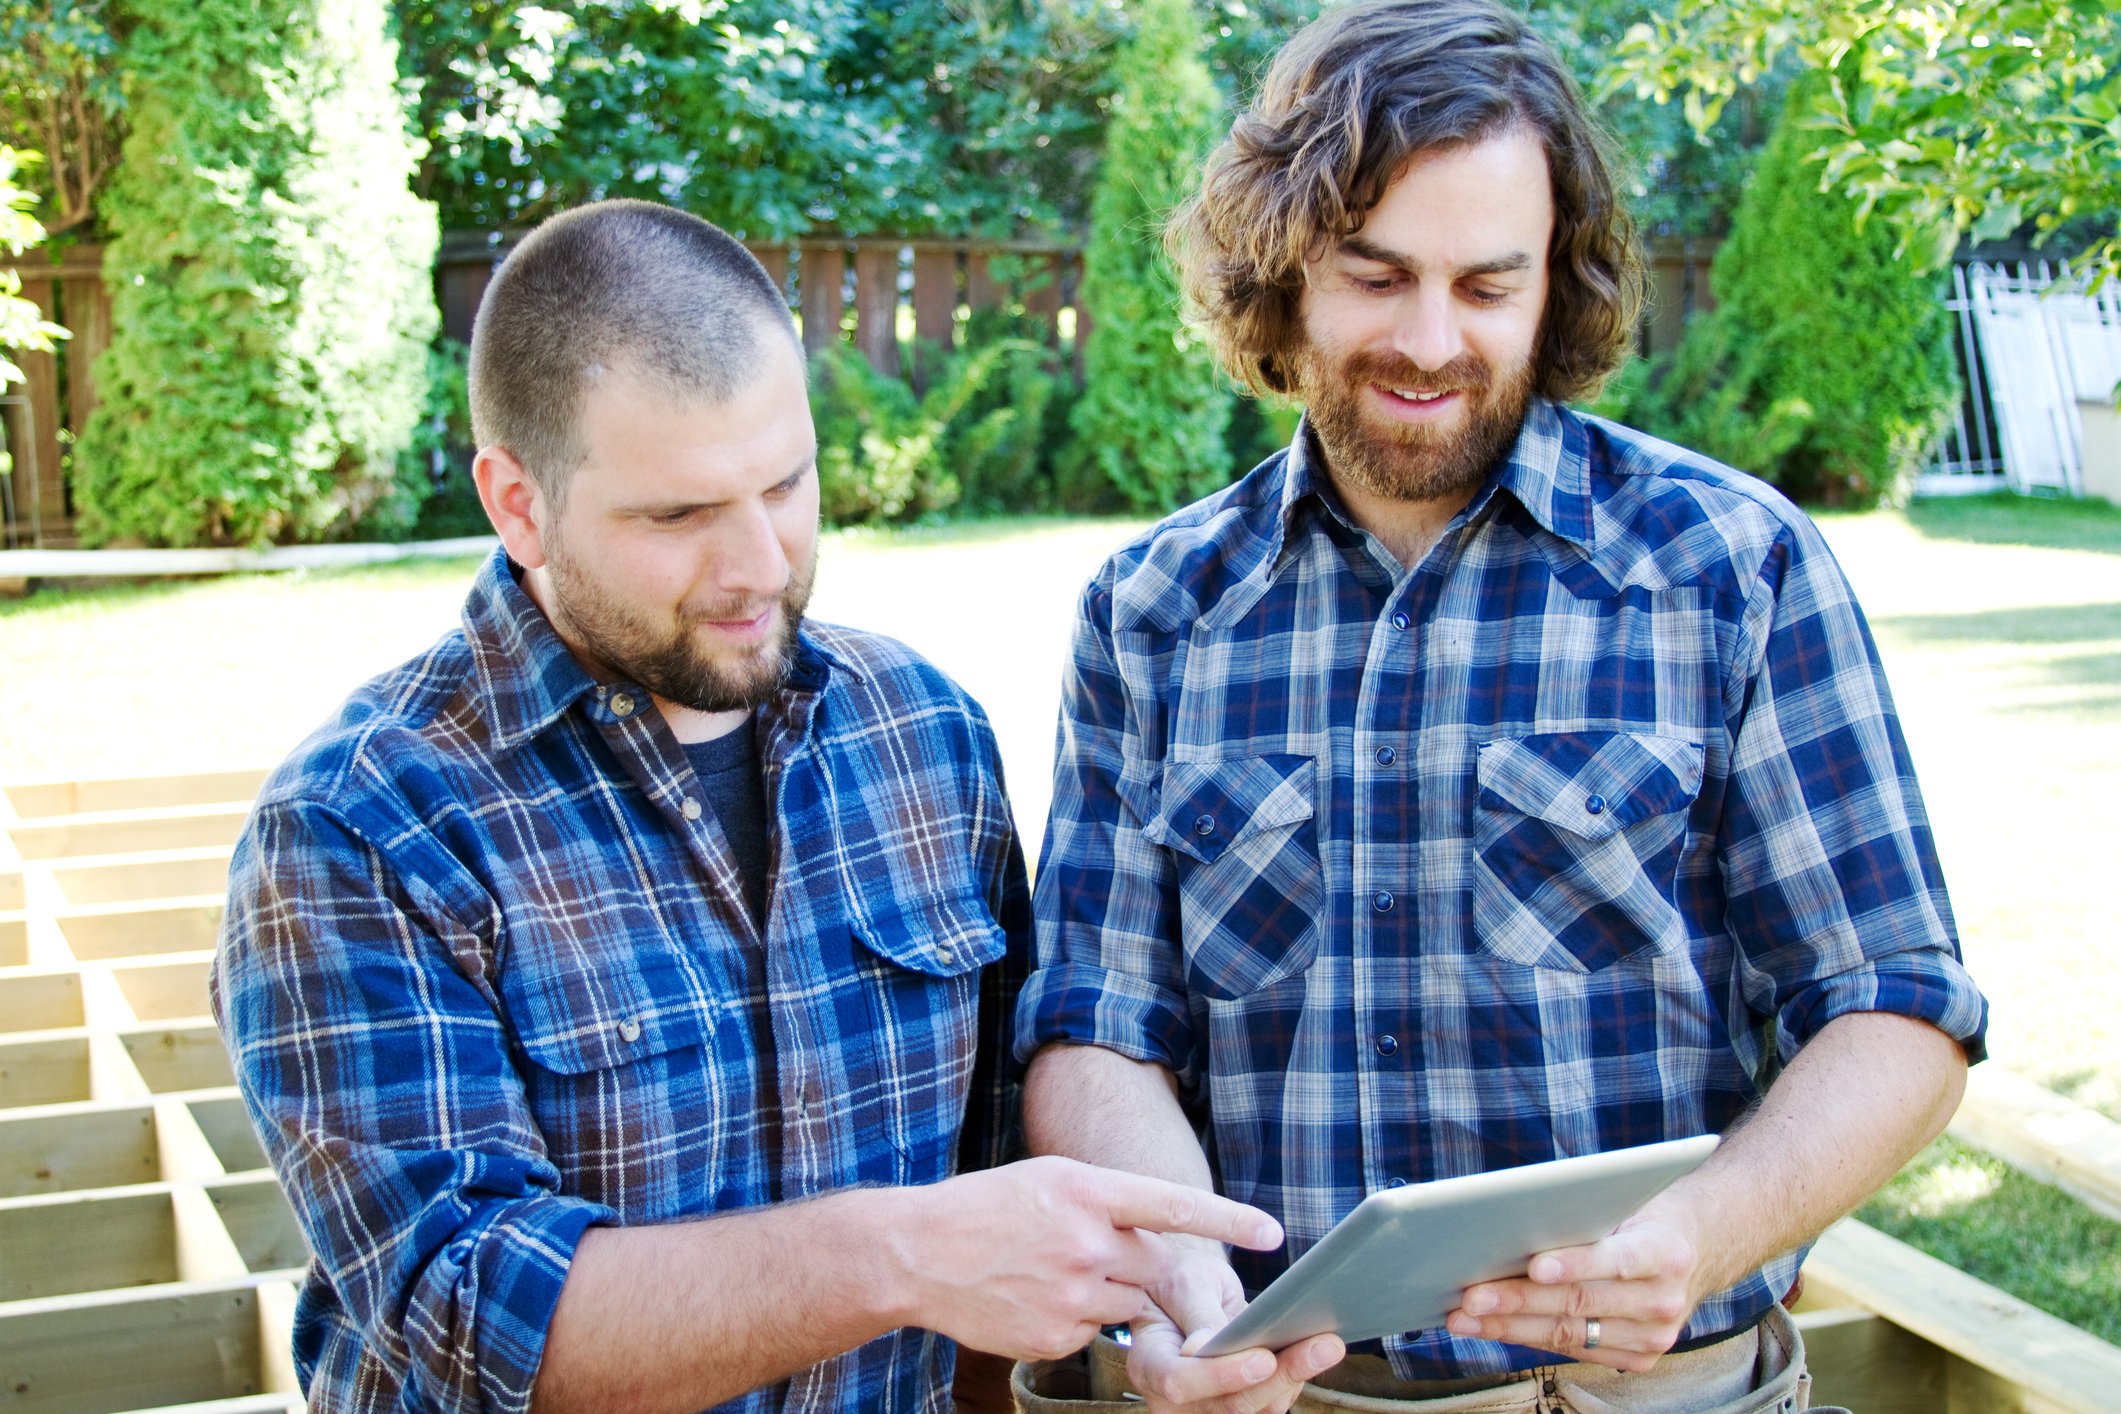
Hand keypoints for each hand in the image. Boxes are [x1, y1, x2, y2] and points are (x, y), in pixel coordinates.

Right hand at [898, 1156, 1282, 1363]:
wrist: (916, 1255)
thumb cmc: (984, 1208)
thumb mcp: (1047, 1180)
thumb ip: (1105, 1203)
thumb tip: (1155, 1232)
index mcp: (1084, 1189)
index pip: (1173, 1204)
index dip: (1228, 1220)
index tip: (1273, 1233)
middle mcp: (1084, 1242)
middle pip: (1156, 1265)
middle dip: (1150, 1268)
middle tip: (1120, 1261)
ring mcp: (1071, 1295)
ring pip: (1128, 1302)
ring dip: (1111, 1291)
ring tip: (1054, 1272)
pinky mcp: (1057, 1337)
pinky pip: (1095, 1332)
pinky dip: (1080, 1319)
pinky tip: (1037, 1299)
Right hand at [1123, 1235, 1343, 1413]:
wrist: (1187, 1288)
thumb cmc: (1178, 1278)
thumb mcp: (1183, 1283)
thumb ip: (1197, 1314)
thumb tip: (1204, 1347)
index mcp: (1148, 1363)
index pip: (1180, 1381)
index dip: (1221, 1376)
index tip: (1263, 1359)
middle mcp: (1174, 1399)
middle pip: (1227, 1405)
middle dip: (1279, 1377)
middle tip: (1323, 1345)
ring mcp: (1206, 1407)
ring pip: (1256, 1409)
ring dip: (1296, 1379)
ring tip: (1328, 1345)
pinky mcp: (1237, 1403)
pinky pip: (1270, 1403)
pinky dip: (1294, 1379)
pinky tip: (1316, 1350)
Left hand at [1443, 1198, 1707, 1372]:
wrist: (1698, 1250)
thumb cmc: (1644, 1215)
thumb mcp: (1629, 1202)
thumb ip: (1587, 1216)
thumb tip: (1514, 1225)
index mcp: (1666, 1252)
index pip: (1615, 1260)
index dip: (1573, 1264)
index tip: (1532, 1266)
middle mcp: (1664, 1300)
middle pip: (1580, 1303)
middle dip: (1519, 1301)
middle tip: (1470, 1296)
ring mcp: (1654, 1336)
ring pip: (1570, 1333)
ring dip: (1510, 1327)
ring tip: (1464, 1317)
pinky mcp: (1640, 1358)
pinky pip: (1575, 1349)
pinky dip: (1529, 1338)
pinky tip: (1491, 1328)